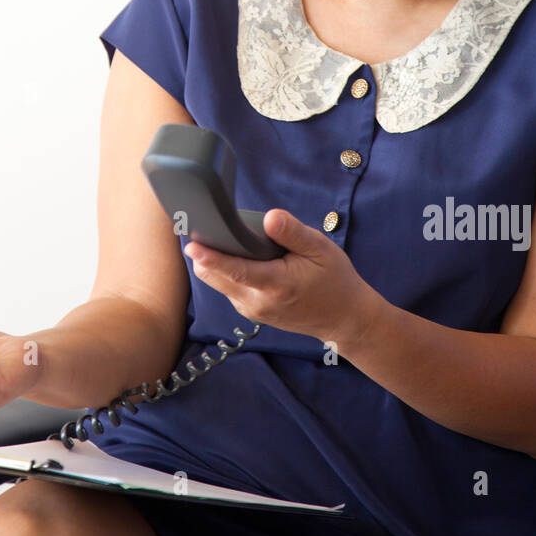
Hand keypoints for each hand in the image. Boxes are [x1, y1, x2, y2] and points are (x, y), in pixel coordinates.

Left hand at [184, 209, 376, 349]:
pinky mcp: (251, 312)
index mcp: (275, 285)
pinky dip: (225, 271)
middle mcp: (258, 302)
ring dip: (214, 262)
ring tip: (221, 236)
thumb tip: (270, 217)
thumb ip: (293, 233)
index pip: (235, 270)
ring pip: (218, 283)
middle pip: (215, 277)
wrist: (344, 318)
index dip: (211, 256)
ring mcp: (252, 310)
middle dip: (204, 253)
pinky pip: (228, 288)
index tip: (191, 244)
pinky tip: (238, 255)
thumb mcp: (320, 250)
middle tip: (199, 224)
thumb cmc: (334, 280)